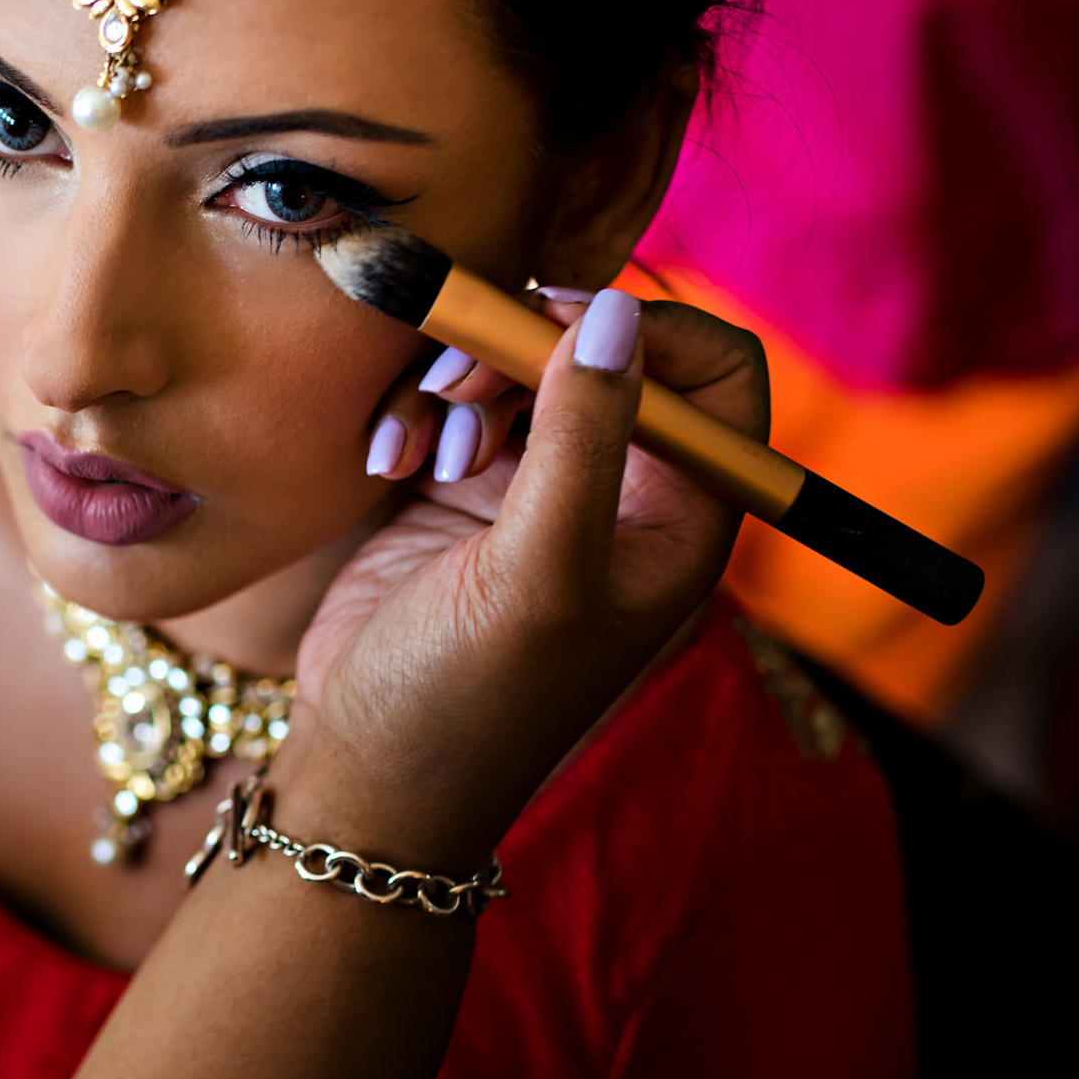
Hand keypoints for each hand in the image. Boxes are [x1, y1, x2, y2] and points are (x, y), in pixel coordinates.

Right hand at [278, 293, 770, 867]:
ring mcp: (538, 486)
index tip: (555, 327)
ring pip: (514, 365)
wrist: (366, 768)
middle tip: (458, 384)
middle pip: (600, 349)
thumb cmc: (471, 699)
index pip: (712, 371)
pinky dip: (413, 415)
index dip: (643, 329)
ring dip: (456, 384)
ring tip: (421, 447)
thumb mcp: (539, 570)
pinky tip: (386, 462)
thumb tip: (616, 311)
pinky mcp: (461, 487)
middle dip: (523, 349)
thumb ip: (582, 436)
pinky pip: (448, 402)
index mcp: (680, 515)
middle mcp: (620, 491)